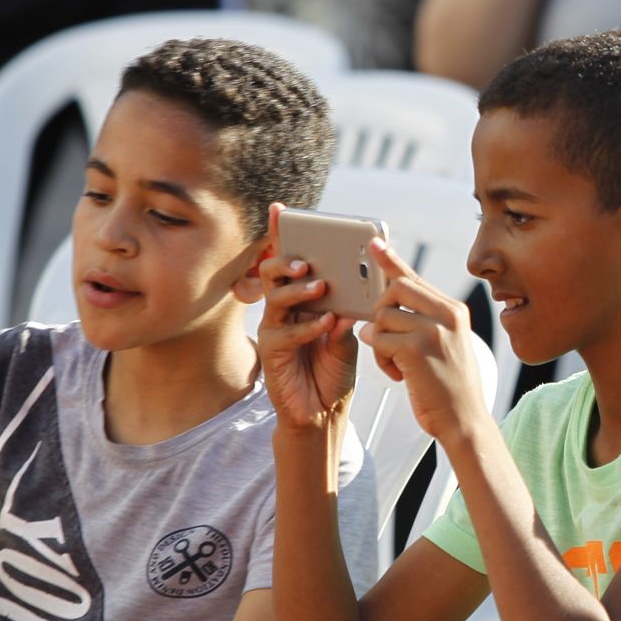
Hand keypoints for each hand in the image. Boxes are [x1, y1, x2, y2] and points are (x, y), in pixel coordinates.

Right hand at [257, 203, 357, 430]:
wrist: (324, 411)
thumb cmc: (334, 370)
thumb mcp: (347, 337)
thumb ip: (346, 314)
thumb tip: (348, 293)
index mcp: (304, 297)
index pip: (292, 261)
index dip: (283, 234)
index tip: (281, 209)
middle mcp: (286, 308)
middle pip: (275, 272)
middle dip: (288, 260)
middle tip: (309, 260)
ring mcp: (276, 327)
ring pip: (277, 297)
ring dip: (299, 290)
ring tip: (321, 287)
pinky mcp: (271, 350)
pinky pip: (285, 331)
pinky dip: (307, 325)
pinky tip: (326, 322)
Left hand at [357, 240, 490, 443]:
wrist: (464, 421)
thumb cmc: (450, 387)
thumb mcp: (444, 346)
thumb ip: (419, 322)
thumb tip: (380, 310)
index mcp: (454, 310)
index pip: (415, 278)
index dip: (391, 261)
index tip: (374, 244)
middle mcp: (447, 314)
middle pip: (393, 290)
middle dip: (380, 313)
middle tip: (388, 338)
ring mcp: (433, 330)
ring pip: (382, 318)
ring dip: (380, 343)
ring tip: (397, 364)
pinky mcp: (416, 349)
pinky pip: (378, 340)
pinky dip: (380, 359)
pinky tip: (399, 374)